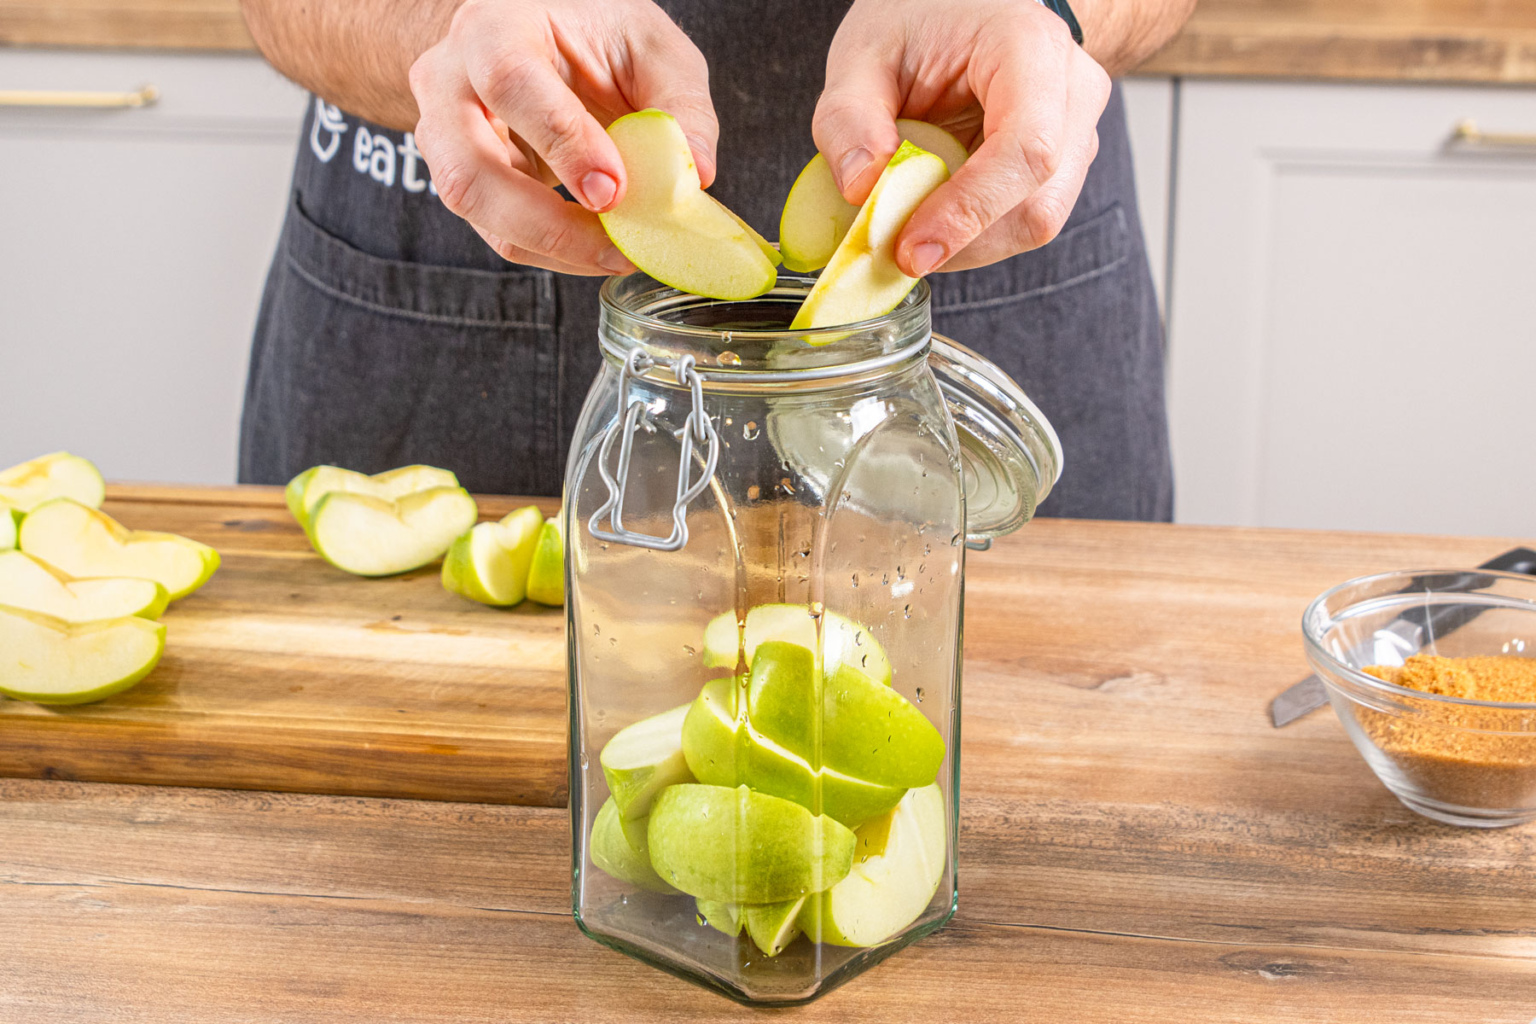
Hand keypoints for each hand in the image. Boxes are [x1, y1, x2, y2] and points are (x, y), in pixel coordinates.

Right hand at [409, 0, 718, 274]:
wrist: (545, 38)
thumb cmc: (594, 34)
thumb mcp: (651, 47)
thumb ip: (680, 104)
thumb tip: (695, 172)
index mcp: (493, 27)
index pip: (509, 82)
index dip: (562, 142)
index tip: (614, 188)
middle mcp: (450, 82)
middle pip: (469, 172)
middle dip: (547, 224)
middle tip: (617, 244)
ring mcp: (444, 136)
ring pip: (477, 213)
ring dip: (553, 247)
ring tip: (618, 251)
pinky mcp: (465, 180)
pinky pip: (499, 232)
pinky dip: (553, 251)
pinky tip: (599, 247)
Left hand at [814, 0, 1110, 275]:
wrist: (966, 7)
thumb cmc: (922, 18)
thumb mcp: (864, 54)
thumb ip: (849, 119)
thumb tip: (863, 191)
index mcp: (1030, 48)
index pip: (1025, 149)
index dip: (969, 212)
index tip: (912, 249)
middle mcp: (1071, 91)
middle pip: (1038, 203)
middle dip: (963, 241)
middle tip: (896, 250)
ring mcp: (1076, 131)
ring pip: (1035, 222)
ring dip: (968, 245)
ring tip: (911, 230)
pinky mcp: (1063, 164)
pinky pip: (1024, 219)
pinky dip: (974, 235)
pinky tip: (936, 219)